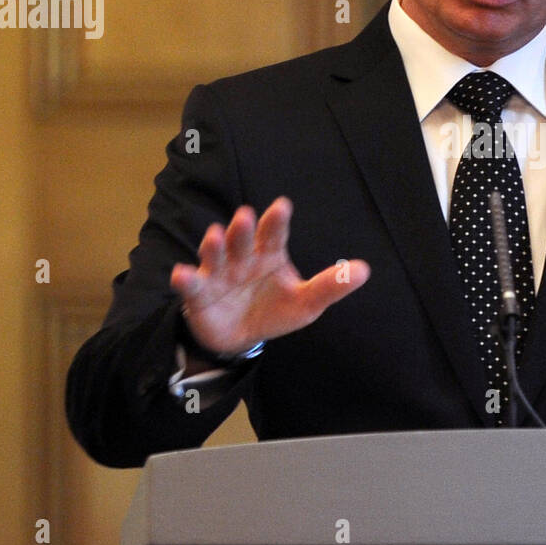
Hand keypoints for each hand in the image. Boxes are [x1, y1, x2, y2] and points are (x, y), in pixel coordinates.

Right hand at [170, 196, 369, 355]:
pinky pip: (191, 284)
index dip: (277, 221)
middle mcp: (242, 258)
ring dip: (214, 245)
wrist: (241, 338)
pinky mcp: (199, 294)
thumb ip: (331, 286)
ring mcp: (218, 273)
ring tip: (215, 236)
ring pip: (215, 255)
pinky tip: (181, 274)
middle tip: (247, 216)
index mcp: (270, 255)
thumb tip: (364, 270)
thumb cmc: (275, 310)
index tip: (282, 206)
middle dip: (244, 229)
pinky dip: (185, 279)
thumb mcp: (306, 302)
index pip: (274, 234)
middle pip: (242, 239)